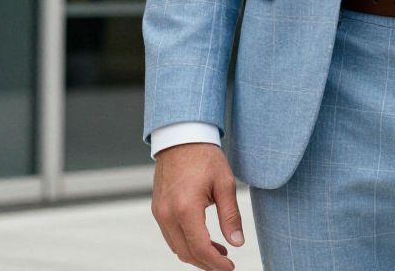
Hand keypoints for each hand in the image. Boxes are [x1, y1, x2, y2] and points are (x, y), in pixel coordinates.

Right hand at [151, 142, 245, 269]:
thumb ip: (230, 216)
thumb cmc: (204, 156)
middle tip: (226, 264)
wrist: (182, 136)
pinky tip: (202, 239)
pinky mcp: (158, 209)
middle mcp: (168, 214)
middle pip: (186, 253)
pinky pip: (170, 235)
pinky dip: (185, 243)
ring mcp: (160, 212)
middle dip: (207, 263)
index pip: (201, 248)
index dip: (216, 263)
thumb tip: (237, 242)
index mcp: (186, 208)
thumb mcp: (225, 183)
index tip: (230, 267)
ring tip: (218, 252)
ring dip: (196, 254)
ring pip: (176, 247)